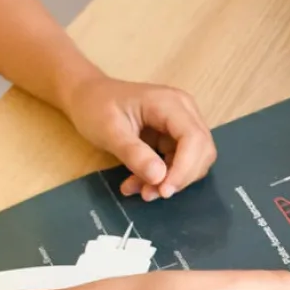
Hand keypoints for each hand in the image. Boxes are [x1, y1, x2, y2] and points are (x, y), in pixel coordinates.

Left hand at [62, 74, 216, 201]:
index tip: (164, 190)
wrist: (86, 96)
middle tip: (151, 193)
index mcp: (170, 103)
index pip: (194, 138)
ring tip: (141, 190)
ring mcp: (184, 124)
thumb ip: (133, 153)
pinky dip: (164, 178)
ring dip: (172, 180)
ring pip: (195, 161)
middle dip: (181, 177)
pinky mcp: (177, 137)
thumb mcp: (108, 130)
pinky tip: (140, 183)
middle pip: (202, 151)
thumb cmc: (94, 107)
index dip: (185, 168)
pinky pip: (182, 163)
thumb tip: (159, 178)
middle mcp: (185, 112)